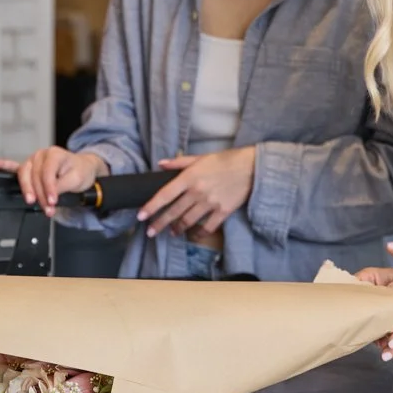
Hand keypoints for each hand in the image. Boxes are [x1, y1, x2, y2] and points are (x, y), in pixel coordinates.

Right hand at [0, 148, 105, 215]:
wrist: (83, 168)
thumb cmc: (80, 171)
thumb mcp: (76, 179)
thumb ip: (62, 186)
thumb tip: (50, 194)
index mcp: (54, 154)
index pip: (47, 172)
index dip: (49, 188)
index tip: (52, 201)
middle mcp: (42, 155)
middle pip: (34, 176)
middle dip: (40, 194)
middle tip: (47, 209)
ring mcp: (33, 160)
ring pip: (24, 175)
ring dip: (27, 190)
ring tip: (30, 201)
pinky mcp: (29, 167)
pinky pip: (14, 166)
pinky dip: (4, 165)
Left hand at [138, 149, 256, 237]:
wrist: (250, 167)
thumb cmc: (224, 160)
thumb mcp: (200, 157)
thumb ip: (179, 162)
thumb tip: (161, 164)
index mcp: (189, 177)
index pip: (165, 194)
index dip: (151, 206)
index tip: (141, 216)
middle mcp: (197, 192)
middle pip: (174, 212)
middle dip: (159, 224)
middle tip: (150, 233)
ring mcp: (210, 203)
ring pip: (188, 221)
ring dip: (178, 229)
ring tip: (173, 232)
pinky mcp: (223, 211)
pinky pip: (208, 227)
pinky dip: (199, 233)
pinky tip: (194, 235)